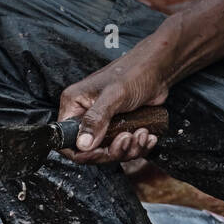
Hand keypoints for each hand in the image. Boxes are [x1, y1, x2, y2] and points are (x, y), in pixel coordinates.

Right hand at [58, 48, 169, 163]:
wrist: (156, 70)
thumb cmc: (133, 73)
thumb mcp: (113, 96)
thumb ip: (96, 119)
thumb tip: (83, 143)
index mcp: (74, 105)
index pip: (66, 140)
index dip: (83, 152)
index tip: (101, 151)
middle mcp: (85, 116)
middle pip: (90, 151)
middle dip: (113, 151)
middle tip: (127, 138)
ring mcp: (102, 124)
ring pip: (110, 152)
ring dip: (129, 149)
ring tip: (141, 133)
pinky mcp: (118, 129)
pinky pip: (125, 149)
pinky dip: (138, 147)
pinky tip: (147, 135)